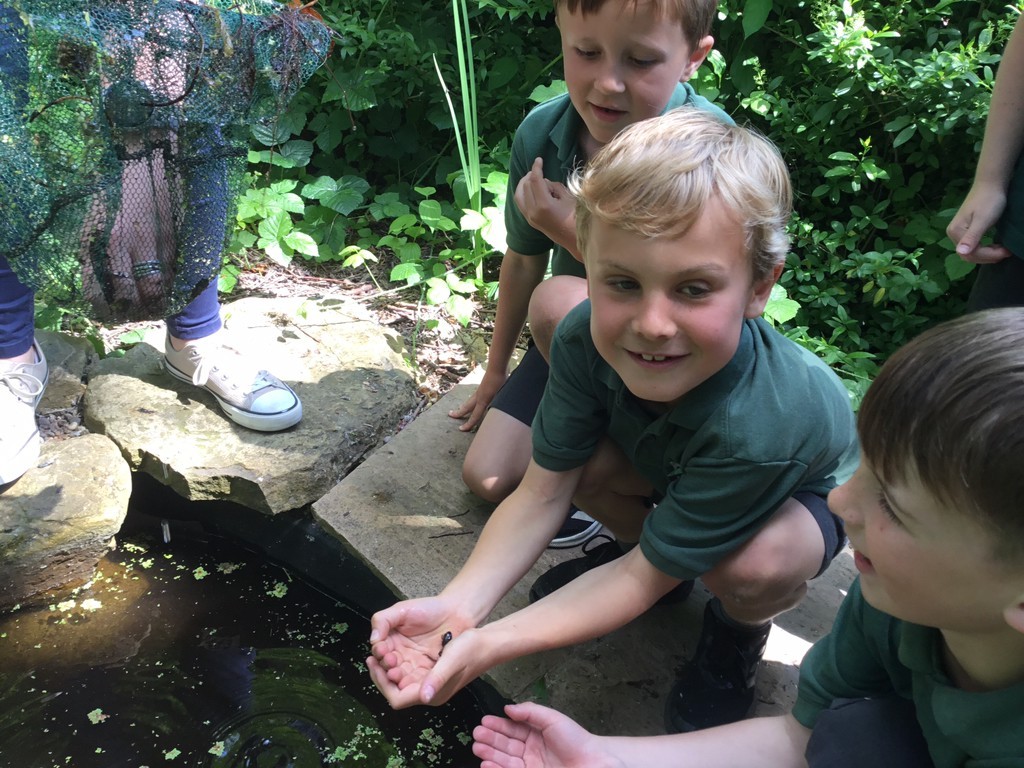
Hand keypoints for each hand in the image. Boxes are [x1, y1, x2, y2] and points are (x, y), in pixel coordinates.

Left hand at [367, 597, 481, 707]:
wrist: (487, 642)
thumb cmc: (471, 649)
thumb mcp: (452, 660)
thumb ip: (437, 678)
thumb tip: (423, 696)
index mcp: (431, 693)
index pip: (397, 699)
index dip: (382, 684)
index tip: (374, 664)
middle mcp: (428, 692)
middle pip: (395, 691)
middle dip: (382, 675)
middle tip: (372, 656)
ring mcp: (429, 683)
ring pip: (400, 680)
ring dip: (388, 667)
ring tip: (381, 649)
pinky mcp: (431, 673)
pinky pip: (407, 672)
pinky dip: (397, 663)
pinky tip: (393, 649)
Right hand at [448, 366, 507, 431]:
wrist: (497, 367)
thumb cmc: (501, 381)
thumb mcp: (501, 395)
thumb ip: (497, 405)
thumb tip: (496, 412)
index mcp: (483, 401)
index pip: (474, 416)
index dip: (468, 424)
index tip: (461, 429)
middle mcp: (479, 396)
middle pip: (467, 407)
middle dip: (459, 412)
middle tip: (450, 414)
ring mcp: (480, 390)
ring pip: (469, 401)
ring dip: (464, 406)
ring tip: (460, 409)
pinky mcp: (482, 386)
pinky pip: (474, 396)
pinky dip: (472, 400)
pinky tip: (474, 399)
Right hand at [473, 702, 612, 767]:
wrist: (593, 763)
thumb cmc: (576, 740)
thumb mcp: (552, 719)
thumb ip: (530, 711)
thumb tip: (508, 708)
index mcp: (535, 733)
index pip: (512, 728)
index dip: (497, 725)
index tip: (483, 722)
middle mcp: (530, 750)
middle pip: (505, 744)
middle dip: (490, 739)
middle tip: (476, 734)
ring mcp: (530, 765)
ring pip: (505, 759)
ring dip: (490, 754)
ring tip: (477, 748)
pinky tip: (487, 764)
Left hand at [514, 158, 574, 247]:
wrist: (575, 241)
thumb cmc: (576, 218)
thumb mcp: (568, 198)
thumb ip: (554, 186)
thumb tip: (544, 183)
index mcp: (544, 205)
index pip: (535, 180)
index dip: (536, 167)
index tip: (539, 159)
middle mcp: (533, 212)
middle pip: (526, 186)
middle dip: (532, 176)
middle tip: (540, 171)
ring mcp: (530, 218)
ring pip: (519, 195)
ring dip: (524, 184)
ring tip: (533, 178)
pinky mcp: (530, 221)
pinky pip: (521, 203)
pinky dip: (523, 193)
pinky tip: (532, 189)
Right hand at [947, 181, 1013, 263]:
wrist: (991, 184)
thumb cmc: (989, 200)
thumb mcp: (983, 220)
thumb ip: (972, 237)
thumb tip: (960, 253)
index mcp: (955, 232)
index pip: (971, 253)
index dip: (989, 256)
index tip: (1007, 252)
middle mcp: (953, 234)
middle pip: (969, 255)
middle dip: (988, 256)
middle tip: (1006, 252)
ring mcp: (958, 232)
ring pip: (971, 252)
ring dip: (987, 254)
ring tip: (1002, 250)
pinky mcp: (965, 229)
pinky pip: (973, 246)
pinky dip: (985, 249)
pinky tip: (995, 246)